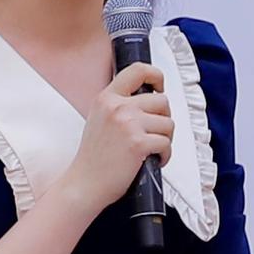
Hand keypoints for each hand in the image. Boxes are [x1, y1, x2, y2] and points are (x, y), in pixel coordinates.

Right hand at [55, 62, 172, 213]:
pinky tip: (152, 160)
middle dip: (163, 119)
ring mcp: (128, 124)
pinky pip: (166, 143)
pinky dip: (165, 155)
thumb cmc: (94, 157)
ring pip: (168, 124)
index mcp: (107, 98)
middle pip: (162, 101)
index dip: (156, 76)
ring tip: (151, 149)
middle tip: (153, 133)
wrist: (85, 183)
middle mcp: (117, 106)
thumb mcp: (99, 118)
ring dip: (165, 139)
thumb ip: (119, 105)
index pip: (138, 70)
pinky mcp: (138, 143)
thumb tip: (150, 98)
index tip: (159, 88)